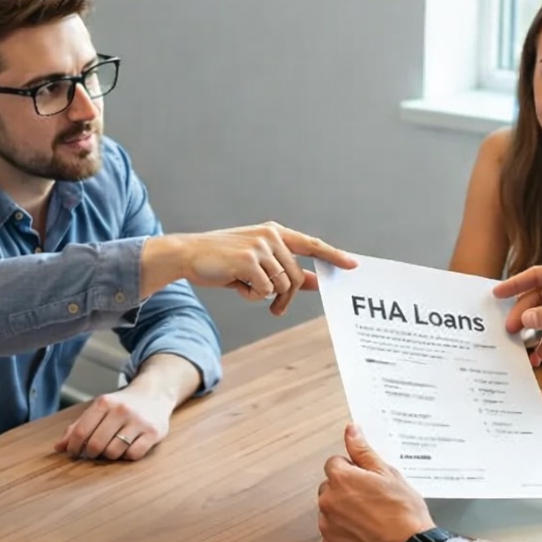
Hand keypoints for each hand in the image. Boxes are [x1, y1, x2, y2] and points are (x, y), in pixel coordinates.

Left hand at [54, 386, 170, 461]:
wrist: (154, 394)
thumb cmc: (121, 406)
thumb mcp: (99, 410)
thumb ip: (78, 427)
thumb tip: (58, 448)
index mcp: (104, 402)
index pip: (80, 432)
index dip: (73, 447)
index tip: (74, 452)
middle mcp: (121, 410)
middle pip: (96, 445)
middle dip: (91, 453)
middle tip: (93, 452)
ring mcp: (139, 421)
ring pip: (114, 452)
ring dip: (110, 455)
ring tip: (112, 447)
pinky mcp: (154, 432)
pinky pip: (133, 455)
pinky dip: (127, 456)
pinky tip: (128, 447)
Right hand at [154, 222, 356, 316]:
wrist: (188, 254)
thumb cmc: (223, 260)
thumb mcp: (257, 263)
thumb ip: (286, 270)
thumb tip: (316, 282)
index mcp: (275, 232)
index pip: (311, 244)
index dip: (333, 255)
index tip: (353, 265)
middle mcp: (271, 235)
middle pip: (297, 276)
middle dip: (287, 297)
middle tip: (276, 309)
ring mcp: (260, 246)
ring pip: (282, 285)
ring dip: (267, 296)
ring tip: (246, 289)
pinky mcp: (248, 259)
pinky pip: (264, 291)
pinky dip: (252, 296)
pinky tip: (237, 285)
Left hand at [318, 424, 433, 541]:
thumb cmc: (404, 513)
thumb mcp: (388, 474)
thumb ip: (363, 451)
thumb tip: (351, 431)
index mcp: (341, 479)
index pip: (335, 463)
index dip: (353, 469)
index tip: (368, 480)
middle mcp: (328, 500)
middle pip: (331, 486)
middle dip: (346, 490)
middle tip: (372, 499)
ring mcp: (328, 525)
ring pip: (331, 509)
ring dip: (344, 510)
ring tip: (371, 518)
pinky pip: (332, 532)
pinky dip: (344, 532)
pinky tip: (364, 533)